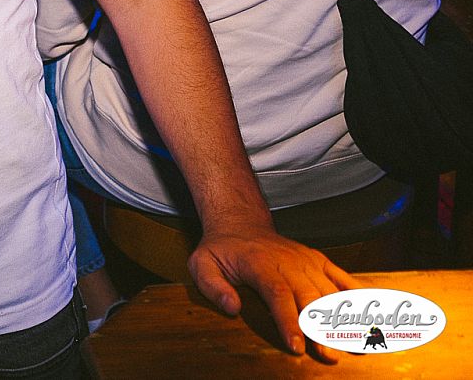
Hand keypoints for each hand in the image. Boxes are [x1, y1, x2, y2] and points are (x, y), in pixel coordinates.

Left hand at [187, 227, 357, 359]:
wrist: (240, 223)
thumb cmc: (221, 249)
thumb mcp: (201, 263)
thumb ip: (212, 285)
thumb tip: (231, 307)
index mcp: (261, 265)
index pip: (278, 295)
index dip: (289, 321)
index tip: (297, 346)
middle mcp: (289, 262)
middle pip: (310, 298)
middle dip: (320, 329)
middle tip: (329, 355)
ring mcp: (308, 261)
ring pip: (331, 292)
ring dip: (345, 319)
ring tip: (359, 345)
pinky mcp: (320, 261)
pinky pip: (344, 279)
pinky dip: (361, 297)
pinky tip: (376, 316)